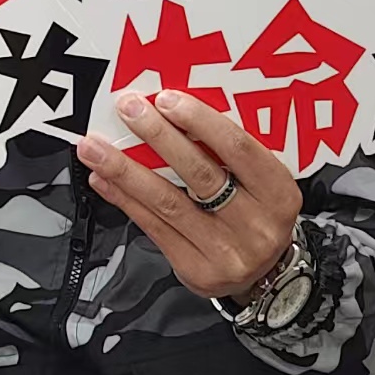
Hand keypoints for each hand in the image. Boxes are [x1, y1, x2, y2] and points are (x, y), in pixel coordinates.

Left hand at [78, 90, 303, 301]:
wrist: (265, 274)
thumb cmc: (257, 214)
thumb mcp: (262, 183)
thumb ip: (230, 153)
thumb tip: (174, 112)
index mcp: (278, 193)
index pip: (238, 148)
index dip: (201, 121)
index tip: (167, 100)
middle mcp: (256, 225)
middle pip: (199, 173)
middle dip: (158, 136)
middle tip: (128, 110)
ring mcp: (225, 252)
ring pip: (167, 202)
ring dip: (125, 170)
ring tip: (96, 147)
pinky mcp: (195, 269)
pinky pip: (153, 227)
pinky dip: (125, 199)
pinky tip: (104, 180)